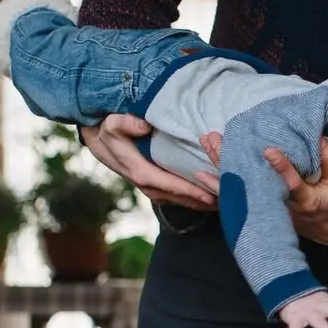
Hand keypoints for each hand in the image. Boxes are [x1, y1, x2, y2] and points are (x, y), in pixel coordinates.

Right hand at [80, 115, 216, 209]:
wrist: (100, 142)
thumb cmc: (109, 132)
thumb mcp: (112, 124)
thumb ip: (126, 124)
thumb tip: (143, 125)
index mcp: (140, 172)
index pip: (170, 184)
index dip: (190, 190)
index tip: (210, 195)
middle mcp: (148, 185)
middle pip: (180, 197)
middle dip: (202, 201)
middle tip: (228, 202)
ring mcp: (152, 189)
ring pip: (181, 200)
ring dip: (202, 203)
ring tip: (226, 204)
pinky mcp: (157, 187)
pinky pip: (178, 197)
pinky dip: (194, 199)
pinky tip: (211, 199)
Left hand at [198, 132, 327, 246]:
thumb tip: (319, 137)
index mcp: (306, 200)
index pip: (292, 183)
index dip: (281, 167)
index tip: (268, 150)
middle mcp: (282, 207)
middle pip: (253, 184)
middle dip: (233, 160)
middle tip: (217, 138)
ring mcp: (269, 211)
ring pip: (240, 190)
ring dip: (220, 167)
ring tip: (206, 143)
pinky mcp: (262, 213)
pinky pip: (236, 200)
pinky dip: (219, 187)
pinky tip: (201, 174)